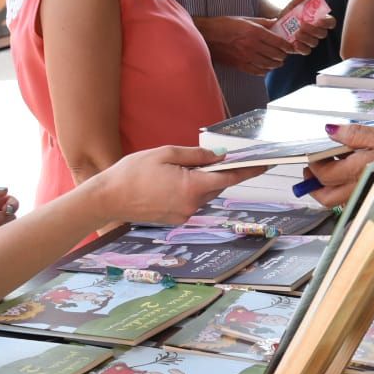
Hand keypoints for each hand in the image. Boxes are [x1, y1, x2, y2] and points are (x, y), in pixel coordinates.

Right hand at [87, 146, 257, 225]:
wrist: (108, 198)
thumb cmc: (133, 173)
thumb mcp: (166, 154)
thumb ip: (196, 155)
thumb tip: (219, 156)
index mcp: (192, 187)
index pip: (229, 178)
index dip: (249, 171)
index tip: (265, 164)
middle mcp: (192, 205)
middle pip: (216, 186)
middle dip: (216, 172)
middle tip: (208, 158)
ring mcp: (184, 215)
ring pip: (204, 194)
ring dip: (200, 181)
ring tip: (176, 170)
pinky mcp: (176, 219)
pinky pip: (191, 201)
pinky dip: (189, 190)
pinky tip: (170, 182)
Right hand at [196, 15, 295, 74]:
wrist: (206, 35)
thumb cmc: (224, 25)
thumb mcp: (244, 19)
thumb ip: (262, 22)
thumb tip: (276, 22)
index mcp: (254, 32)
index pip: (278, 42)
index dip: (287, 46)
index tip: (290, 46)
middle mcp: (252, 45)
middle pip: (276, 54)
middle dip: (283, 54)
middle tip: (284, 53)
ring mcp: (246, 57)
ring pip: (269, 65)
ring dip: (276, 63)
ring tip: (278, 60)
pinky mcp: (240, 65)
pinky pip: (258, 71)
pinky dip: (265, 70)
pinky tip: (266, 66)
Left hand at [278, 0, 333, 54]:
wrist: (276, 26)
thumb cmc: (288, 16)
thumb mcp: (290, 8)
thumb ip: (296, 2)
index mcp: (319, 20)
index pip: (330, 22)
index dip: (327, 22)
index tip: (319, 20)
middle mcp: (317, 31)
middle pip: (322, 33)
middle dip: (314, 30)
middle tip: (303, 25)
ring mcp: (310, 41)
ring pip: (314, 42)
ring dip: (306, 38)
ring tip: (296, 33)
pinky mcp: (303, 48)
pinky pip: (306, 51)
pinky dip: (301, 48)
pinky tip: (295, 43)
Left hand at [305, 124, 373, 207]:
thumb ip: (353, 134)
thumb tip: (330, 131)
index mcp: (359, 171)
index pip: (324, 174)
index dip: (313, 165)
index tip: (311, 156)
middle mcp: (360, 189)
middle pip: (326, 197)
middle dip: (314, 184)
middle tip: (311, 169)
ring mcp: (367, 197)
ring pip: (338, 201)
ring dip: (327, 188)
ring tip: (330, 169)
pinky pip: (351, 200)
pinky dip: (343, 189)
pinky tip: (350, 173)